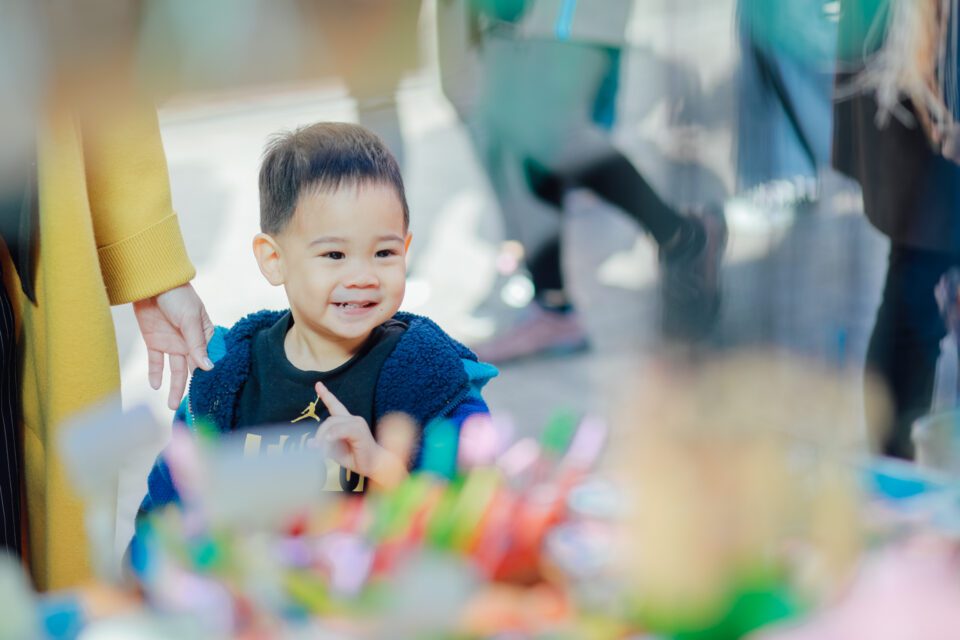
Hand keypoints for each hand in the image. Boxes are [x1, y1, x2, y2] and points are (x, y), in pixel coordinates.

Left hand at [132, 283, 213, 409]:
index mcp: (205, 336)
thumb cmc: (178, 296)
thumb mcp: (190, 320)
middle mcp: (190, 343)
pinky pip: (156, 362)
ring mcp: (172, 343)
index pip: (209, 360)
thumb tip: (208, 368)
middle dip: (191, 388)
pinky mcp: (154, 342)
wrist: (151, 282)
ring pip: (175, 370)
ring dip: (173, 387)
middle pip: (192, 369)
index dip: (211, 377)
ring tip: (172, 405)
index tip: (212, 394)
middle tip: (190, 408)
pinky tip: (155, 385)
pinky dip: (155, 373)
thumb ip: (197, 345)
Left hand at [312, 381, 407, 488]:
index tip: (318, 384)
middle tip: (314, 448)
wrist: (375, 466)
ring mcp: (357, 423)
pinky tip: (328, 440)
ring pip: (333, 423)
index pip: (335, 405)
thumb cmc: (356, 457)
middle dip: (319, 434)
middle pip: (329, 420)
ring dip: (323, 437)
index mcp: (347, 422)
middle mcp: (353, 419)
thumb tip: (309, 443)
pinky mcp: (359, 430)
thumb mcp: (336, 451)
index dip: (326, 395)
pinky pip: (342, 429)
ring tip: (320, 451)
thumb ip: (324, 445)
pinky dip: (333, 434)